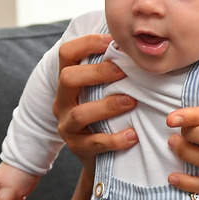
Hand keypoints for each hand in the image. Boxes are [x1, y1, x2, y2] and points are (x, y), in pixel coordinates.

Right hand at [53, 33, 137, 168]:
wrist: (99, 158)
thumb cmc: (106, 114)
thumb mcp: (102, 89)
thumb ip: (111, 68)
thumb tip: (136, 41)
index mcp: (67, 82)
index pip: (66, 53)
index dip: (86, 43)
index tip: (111, 41)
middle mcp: (62, 101)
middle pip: (67, 78)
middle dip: (97, 72)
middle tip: (123, 71)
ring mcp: (67, 126)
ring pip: (79, 113)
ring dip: (108, 106)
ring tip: (132, 102)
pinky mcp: (78, 149)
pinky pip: (94, 143)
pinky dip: (115, 139)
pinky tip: (133, 135)